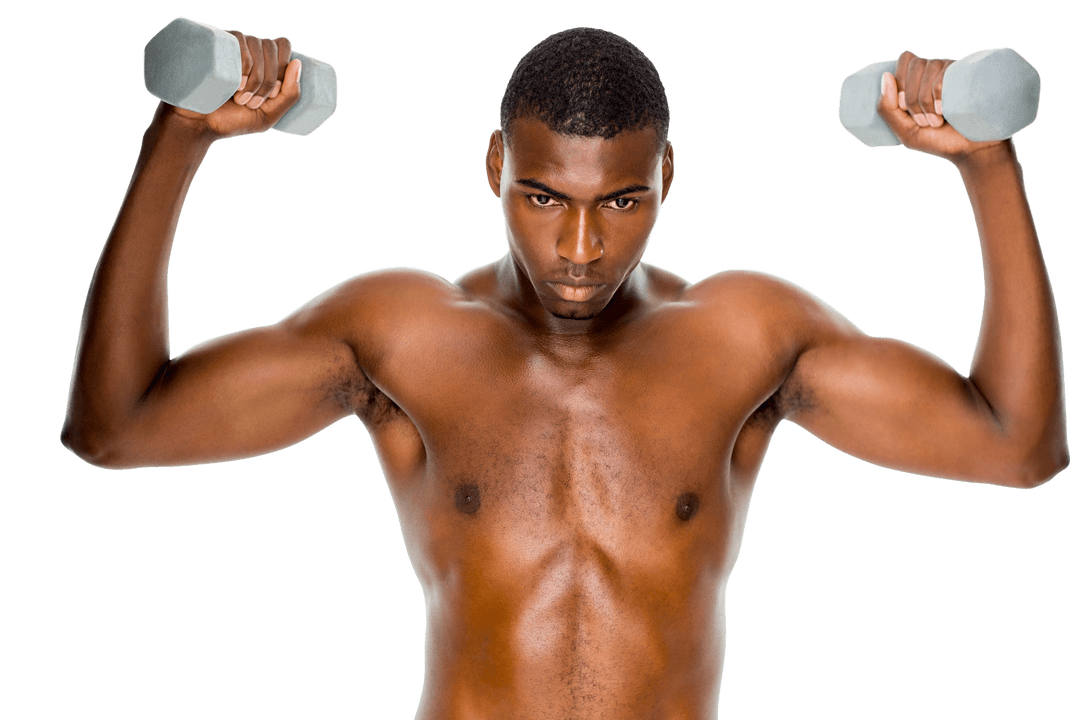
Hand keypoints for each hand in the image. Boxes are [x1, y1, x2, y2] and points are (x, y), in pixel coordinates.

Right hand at [163, 32, 301, 140]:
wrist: (197, 125)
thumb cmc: (232, 121)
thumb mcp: (269, 115)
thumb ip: (290, 96)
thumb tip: (298, 63)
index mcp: (262, 63)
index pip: (282, 46)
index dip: (284, 68)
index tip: (275, 94)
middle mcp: (247, 51)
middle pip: (272, 47)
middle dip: (269, 80)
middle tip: (252, 103)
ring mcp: (231, 47)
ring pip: (257, 44)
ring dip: (256, 78)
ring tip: (240, 100)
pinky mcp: (215, 45)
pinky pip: (239, 39)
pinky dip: (245, 64)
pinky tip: (237, 84)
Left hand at [877, 50, 1007, 164]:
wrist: (972, 150)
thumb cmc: (938, 141)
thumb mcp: (905, 131)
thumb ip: (887, 109)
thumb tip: (885, 76)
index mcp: (920, 80)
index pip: (905, 60)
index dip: (899, 80)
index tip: (902, 107)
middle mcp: (937, 71)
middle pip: (915, 64)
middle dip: (912, 97)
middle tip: (922, 121)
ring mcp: (955, 72)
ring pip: (930, 67)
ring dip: (925, 101)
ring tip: (936, 121)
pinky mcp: (969, 76)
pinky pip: (944, 76)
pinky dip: (938, 95)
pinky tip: (944, 111)